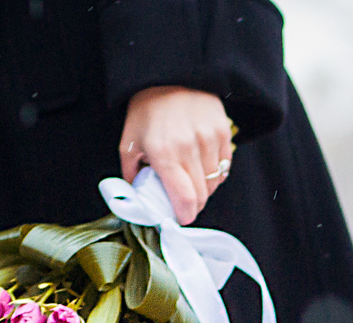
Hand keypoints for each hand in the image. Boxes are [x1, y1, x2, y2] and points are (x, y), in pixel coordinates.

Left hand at [119, 87, 232, 223]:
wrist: (170, 74)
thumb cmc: (147, 109)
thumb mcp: (129, 142)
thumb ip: (131, 174)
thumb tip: (137, 199)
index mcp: (164, 153)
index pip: (185, 199)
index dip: (185, 215)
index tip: (181, 218)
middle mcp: (190, 147)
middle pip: (202, 195)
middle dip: (193, 206)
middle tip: (183, 204)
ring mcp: (209, 139)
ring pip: (214, 183)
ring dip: (204, 190)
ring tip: (190, 182)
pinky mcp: (222, 131)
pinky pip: (224, 166)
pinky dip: (214, 174)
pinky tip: (202, 169)